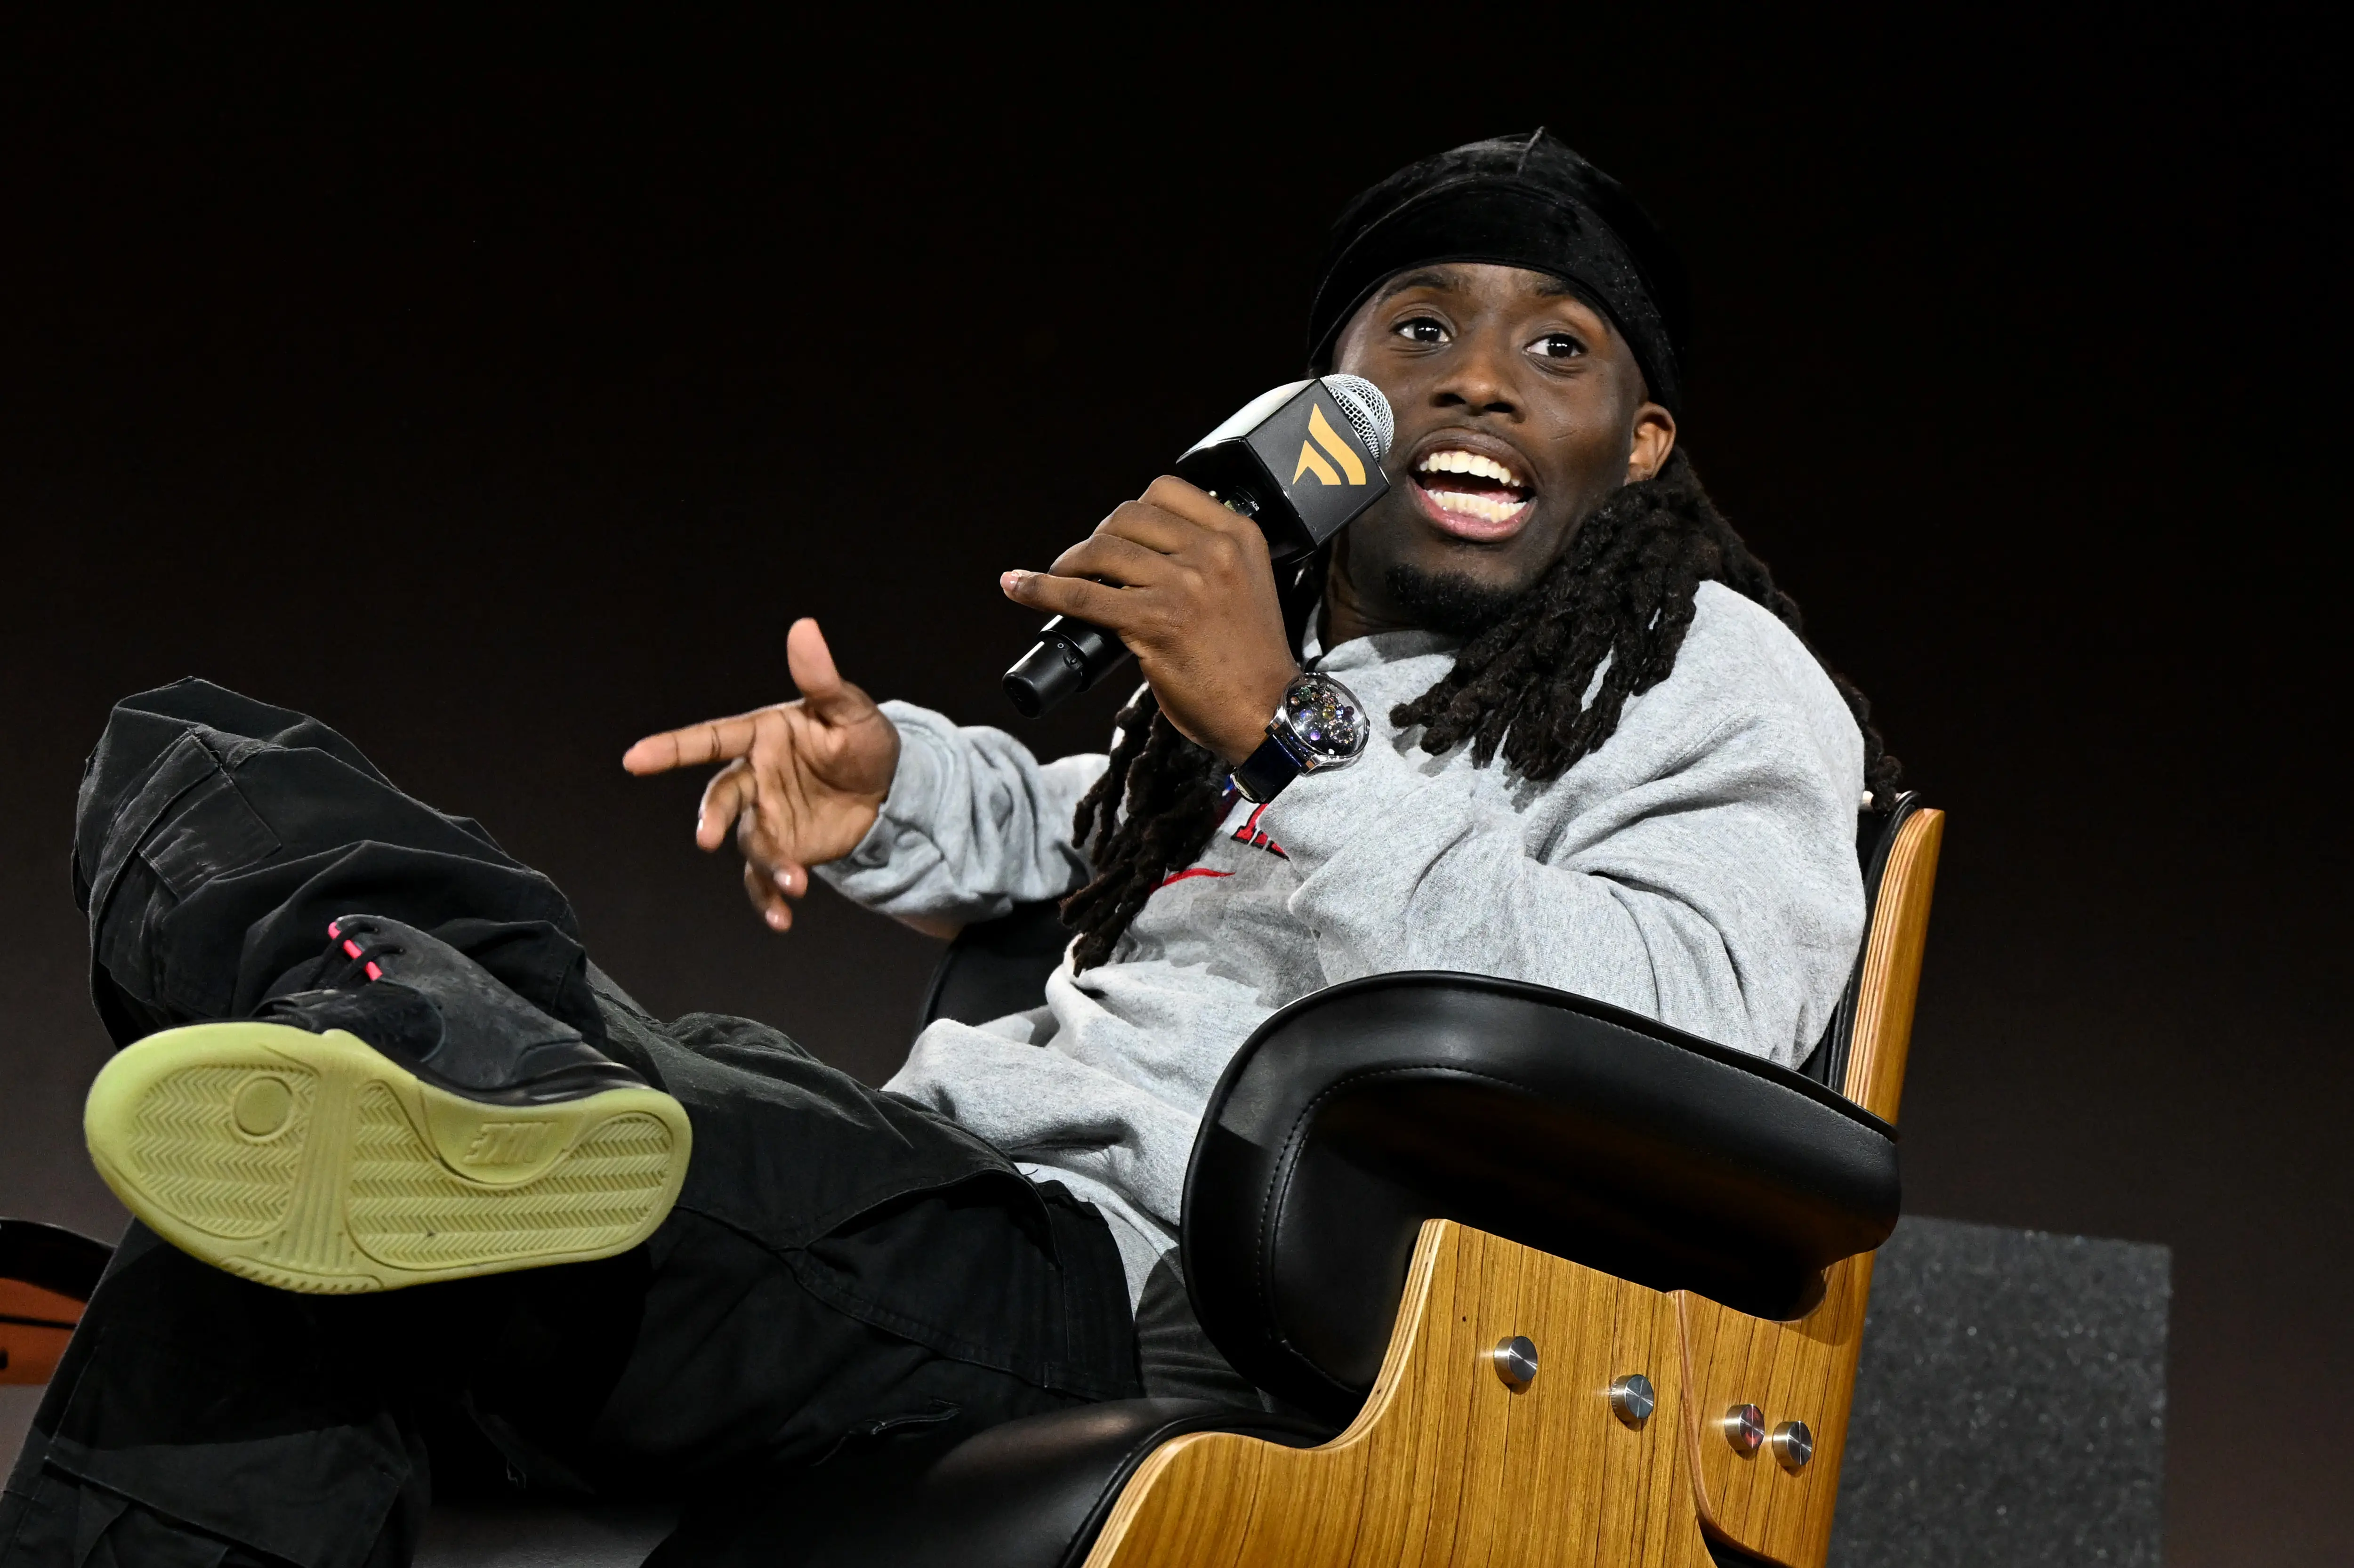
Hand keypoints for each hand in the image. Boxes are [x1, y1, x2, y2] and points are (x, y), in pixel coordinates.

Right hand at [622, 618, 898, 931]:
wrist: (890, 790)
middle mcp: (755, 778)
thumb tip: (804, 628)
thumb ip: (822, 679)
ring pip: (746, 843)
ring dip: (765, 864)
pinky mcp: (782, 851)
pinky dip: (769, 899)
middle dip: (712, 817)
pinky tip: (783, 919)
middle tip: (708, 838)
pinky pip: (764, 878)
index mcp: (762, 737)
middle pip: (722, 797)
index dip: (671, 749)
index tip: (633, 759)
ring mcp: (764, 818)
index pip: (709, 738)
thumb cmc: (865, 742)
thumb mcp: (851, 710)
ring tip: (793, 883)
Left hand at [1000, 475, 1297, 761]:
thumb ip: (1206, 559)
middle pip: (1128, 515)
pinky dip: (1040, 590)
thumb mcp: (1244, 586)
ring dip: (1068, 563)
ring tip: (1059, 580)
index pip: (1165, 491)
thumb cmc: (1250, 662)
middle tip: (1087, 566)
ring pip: (1101, 550)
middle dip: (1097, 537)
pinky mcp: (1155, 621)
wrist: (1267, 714)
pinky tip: (1018, 587)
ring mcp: (1185, 585)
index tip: (1117, 536)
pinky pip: (1082, 595)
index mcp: (1239, 536)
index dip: (1129, 513)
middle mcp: (1214, 552)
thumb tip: (1138, 551)